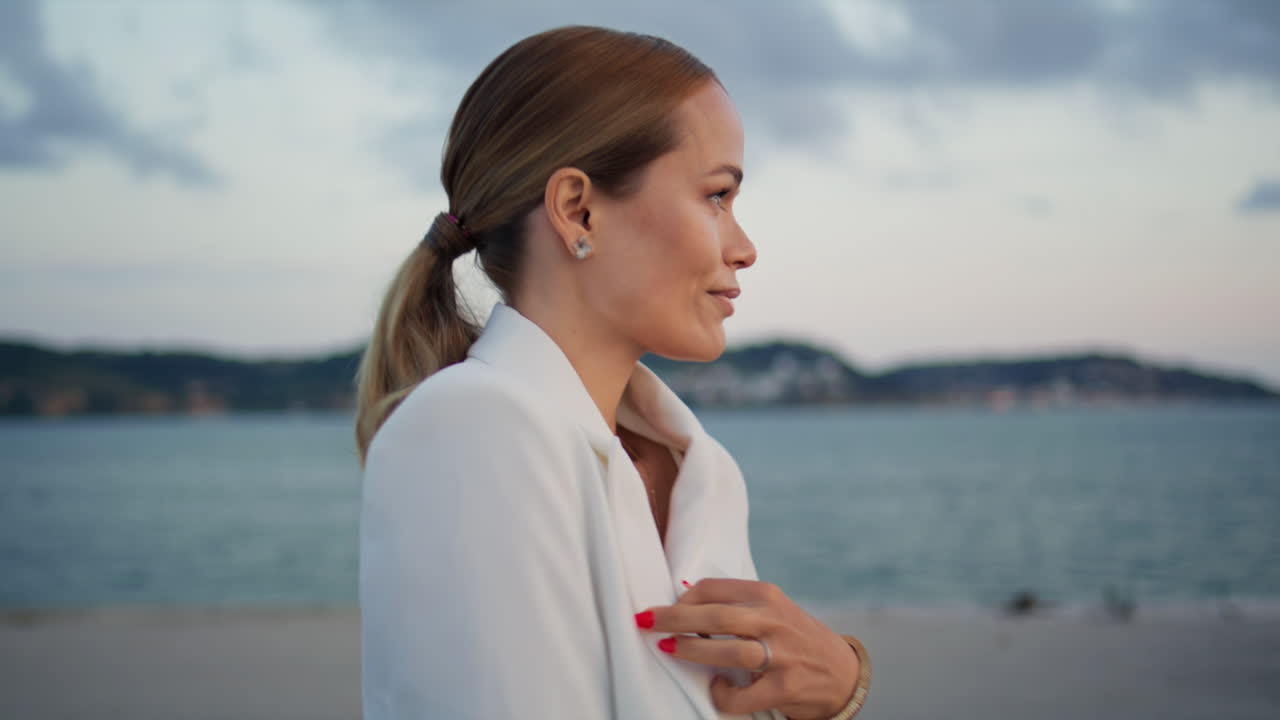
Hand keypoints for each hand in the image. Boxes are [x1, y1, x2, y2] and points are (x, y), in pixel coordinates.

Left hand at [635, 578, 858, 719]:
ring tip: (669, 649)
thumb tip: (685, 597)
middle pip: (715, 615)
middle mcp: (774, 620)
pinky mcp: (785, 686)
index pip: (715, 588)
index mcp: (767, 595)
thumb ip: (737, 605)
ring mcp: (782, 654)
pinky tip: (717, 688)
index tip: (663, 608)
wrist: (842, 672)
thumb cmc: (796, 639)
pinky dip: (722, 694)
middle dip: (674, 618)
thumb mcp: (772, 611)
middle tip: (646, 621)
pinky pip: (741, 694)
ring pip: (727, 649)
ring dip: (691, 650)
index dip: (682, 598)